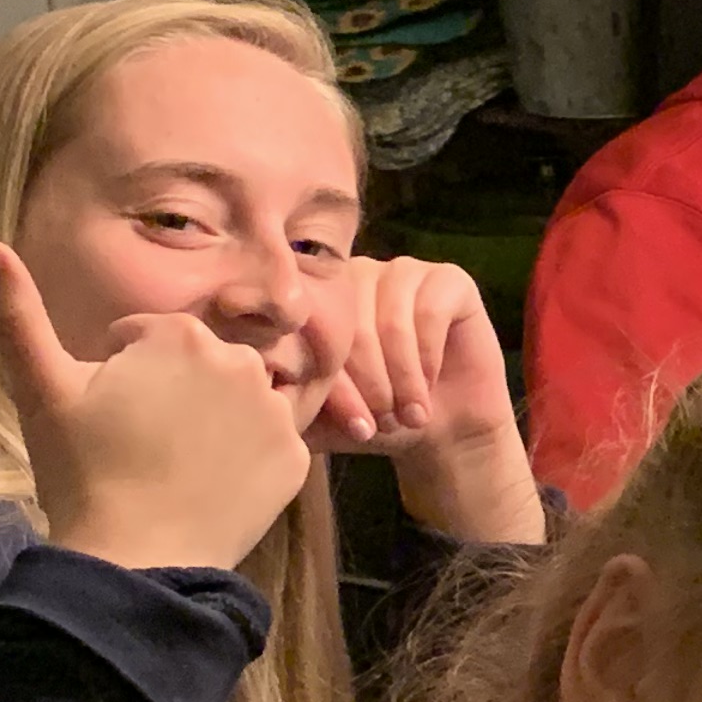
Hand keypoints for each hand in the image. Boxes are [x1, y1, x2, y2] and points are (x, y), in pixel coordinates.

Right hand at [0, 240, 315, 573]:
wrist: (137, 558)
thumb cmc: (83, 470)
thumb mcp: (40, 389)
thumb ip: (13, 314)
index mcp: (183, 337)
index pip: (147, 337)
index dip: (118, 371)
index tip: (104, 412)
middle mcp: (244, 363)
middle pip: (197, 364)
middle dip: (169, 388)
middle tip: (134, 440)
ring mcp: (278, 413)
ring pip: (237, 401)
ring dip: (211, 418)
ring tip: (170, 462)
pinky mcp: (298, 460)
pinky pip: (268, 445)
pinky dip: (243, 459)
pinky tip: (207, 483)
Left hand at [309, 254, 544, 543]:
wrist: (447, 430)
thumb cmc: (379, 420)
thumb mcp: (323, 418)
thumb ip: (287, 400)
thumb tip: (252, 393)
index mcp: (316, 300)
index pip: (312, 332)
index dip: (333, 383)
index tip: (356, 428)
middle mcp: (356, 275)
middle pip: (351, 325)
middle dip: (369, 384)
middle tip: (385, 422)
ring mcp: (403, 272)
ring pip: (391, 321)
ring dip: (402, 377)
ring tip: (410, 413)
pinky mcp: (449, 279)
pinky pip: (430, 312)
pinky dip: (428, 358)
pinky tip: (431, 384)